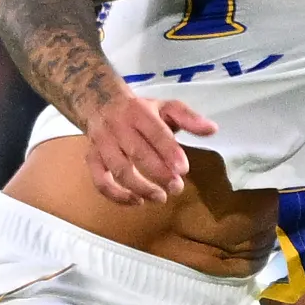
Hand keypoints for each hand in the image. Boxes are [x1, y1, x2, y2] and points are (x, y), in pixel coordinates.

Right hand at [85, 91, 215, 205]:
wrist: (100, 103)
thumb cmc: (141, 111)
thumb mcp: (166, 106)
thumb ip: (189, 118)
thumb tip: (212, 129)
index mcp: (139, 112)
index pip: (155, 132)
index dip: (169, 151)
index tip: (183, 169)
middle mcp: (118, 127)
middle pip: (137, 152)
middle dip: (158, 173)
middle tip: (177, 188)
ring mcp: (102, 143)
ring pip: (118, 169)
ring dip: (140, 187)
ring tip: (160, 198)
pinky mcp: (92, 158)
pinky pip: (100, 181)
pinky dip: (116, 195)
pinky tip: (136, 201)